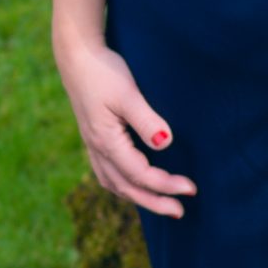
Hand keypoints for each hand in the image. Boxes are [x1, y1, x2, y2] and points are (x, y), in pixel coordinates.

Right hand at [57, 37, 197, 217]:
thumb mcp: (127, 93)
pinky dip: (124, 185)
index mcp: (105, 141)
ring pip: (114, 183)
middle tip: (180, 212)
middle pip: (126, 187)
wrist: (76, 54)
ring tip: (162, 204)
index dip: (166, 185)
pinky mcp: (94, 137)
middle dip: (154, 202)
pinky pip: (108, 173)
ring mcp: (92, 145)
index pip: (140, 174)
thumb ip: (146, 120)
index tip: (191, 189)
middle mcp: (96, 148)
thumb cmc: (103, 71)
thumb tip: (165, 143)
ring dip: (138, 197)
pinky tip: (136, 184)